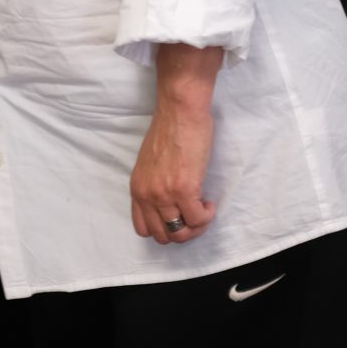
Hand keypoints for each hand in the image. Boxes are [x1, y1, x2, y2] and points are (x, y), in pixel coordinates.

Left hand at [130, 100, 218, 245]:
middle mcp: (147, 195)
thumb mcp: (149, 164)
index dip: (164, 228)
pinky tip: (209, 202)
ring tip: (203, 209)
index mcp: (137, 188)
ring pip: (180, 233)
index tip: (178, 216)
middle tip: (194, 215)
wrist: (180, 111)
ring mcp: (164, 194)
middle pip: (162, 236)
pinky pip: (197, 220)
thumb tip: (167, 204)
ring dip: (196, 226)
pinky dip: (206, 217)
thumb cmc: (169, 130)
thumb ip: (153, 185)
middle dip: (182, 232)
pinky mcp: (183, 189)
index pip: (143, 228)